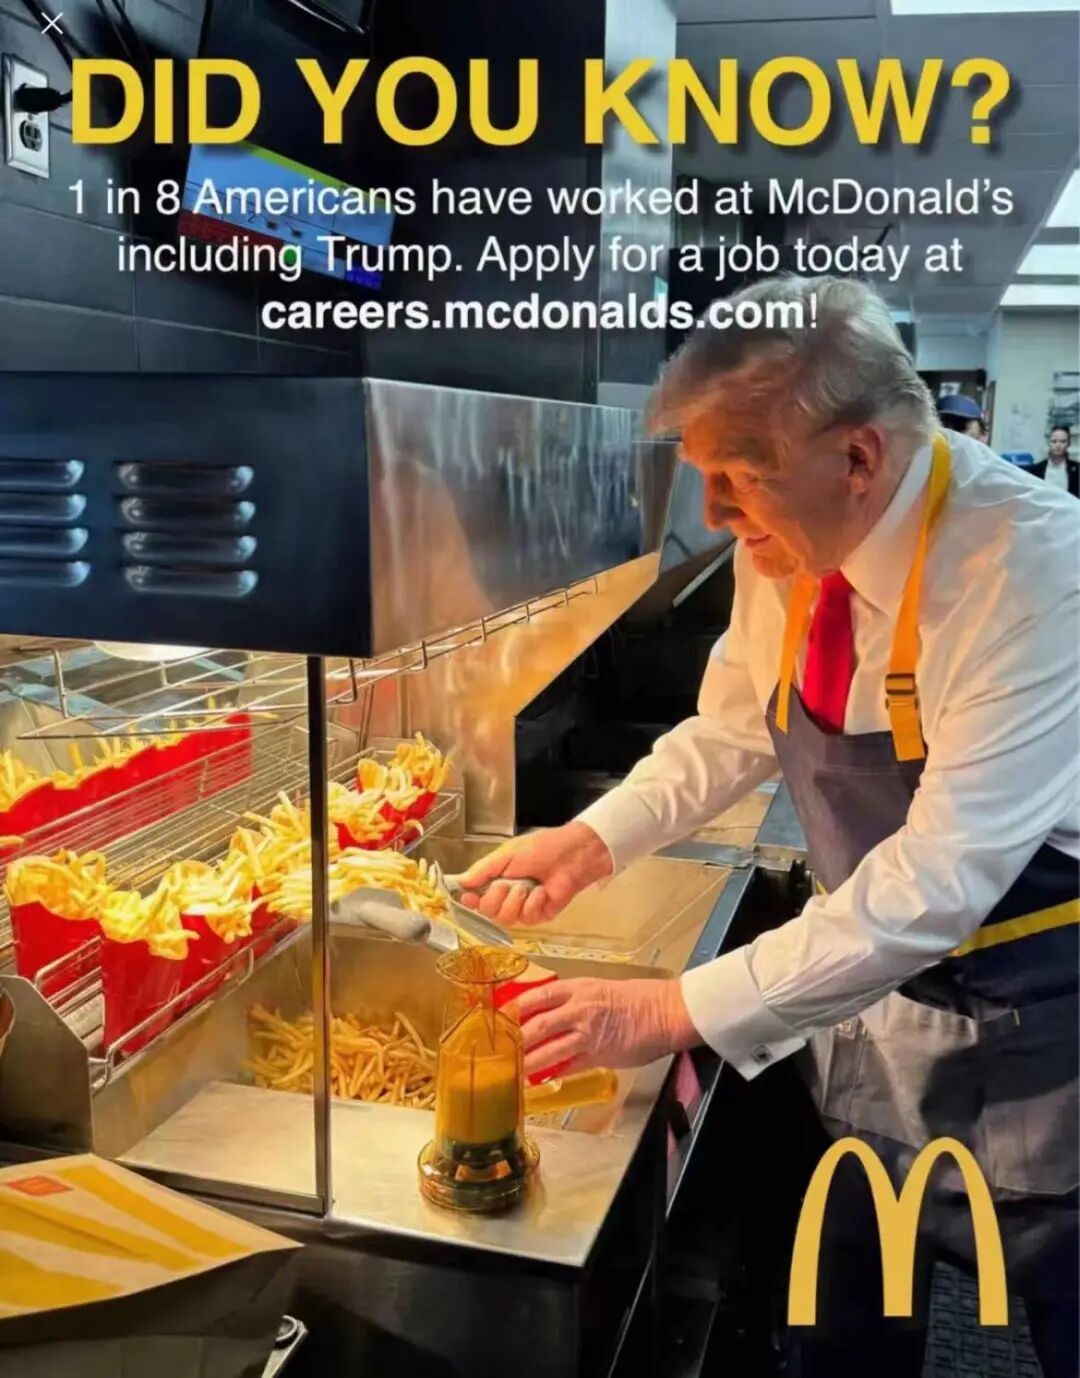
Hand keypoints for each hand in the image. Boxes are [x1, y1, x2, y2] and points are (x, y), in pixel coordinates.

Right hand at [455, 822, 612, 926]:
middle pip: (487, 912)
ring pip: (505, 919)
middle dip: (495, 899)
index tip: (468, 897)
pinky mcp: (539, 915)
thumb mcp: (506, 855)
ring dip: (514, 901)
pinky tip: (542, 892)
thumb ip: (482, 870)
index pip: (476, 897)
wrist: (571, 855)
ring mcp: (523, 907)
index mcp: (496, 879)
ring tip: (527, 887)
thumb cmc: (540, 849)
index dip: (470, 900)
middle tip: (506, 884)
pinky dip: (533, 904)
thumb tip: (460, 882)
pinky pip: (526, 918)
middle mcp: (507, 895)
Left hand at [517, 977, 700, 1078]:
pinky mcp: (598, 1055)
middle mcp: (579, 1009)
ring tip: (511, 1071)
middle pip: (537, 1024)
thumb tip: (547, 1013)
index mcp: (578, 988)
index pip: (538, 996)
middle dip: (515, 1039)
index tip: (500, 1016)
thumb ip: (573, 1002)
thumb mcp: (599, 989)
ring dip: (528, 1062)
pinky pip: (568, 1066)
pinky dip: (553, 1073)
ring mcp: (587, 1034)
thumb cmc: (636, 999)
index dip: (516, 1008)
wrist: (664, 1012)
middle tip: (498, 1049)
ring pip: (549, 1049)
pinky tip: (539, 1080)